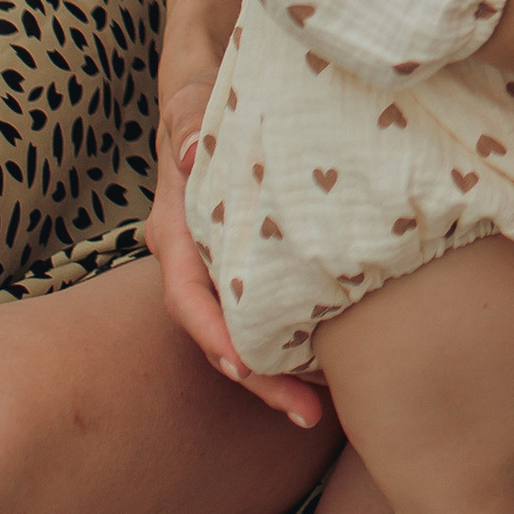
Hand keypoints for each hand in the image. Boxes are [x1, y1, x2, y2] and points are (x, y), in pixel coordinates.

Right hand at [146, 76, 328, 431]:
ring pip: (250, 333)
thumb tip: (186, 154)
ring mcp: (226, 270)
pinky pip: (273, 312)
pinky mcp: (256, 268)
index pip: (187, 296)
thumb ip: (186, 124)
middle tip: (306, 414)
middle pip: (221, 335)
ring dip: (281, 374)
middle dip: (259, 380)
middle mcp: (197, 262)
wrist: (215, 98)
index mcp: (176, 233)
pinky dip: (299, 341)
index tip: (244, 368)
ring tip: (324, 412)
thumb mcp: (191, 105)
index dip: (214, 335)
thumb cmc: (204, 102)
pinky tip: (337, 367)